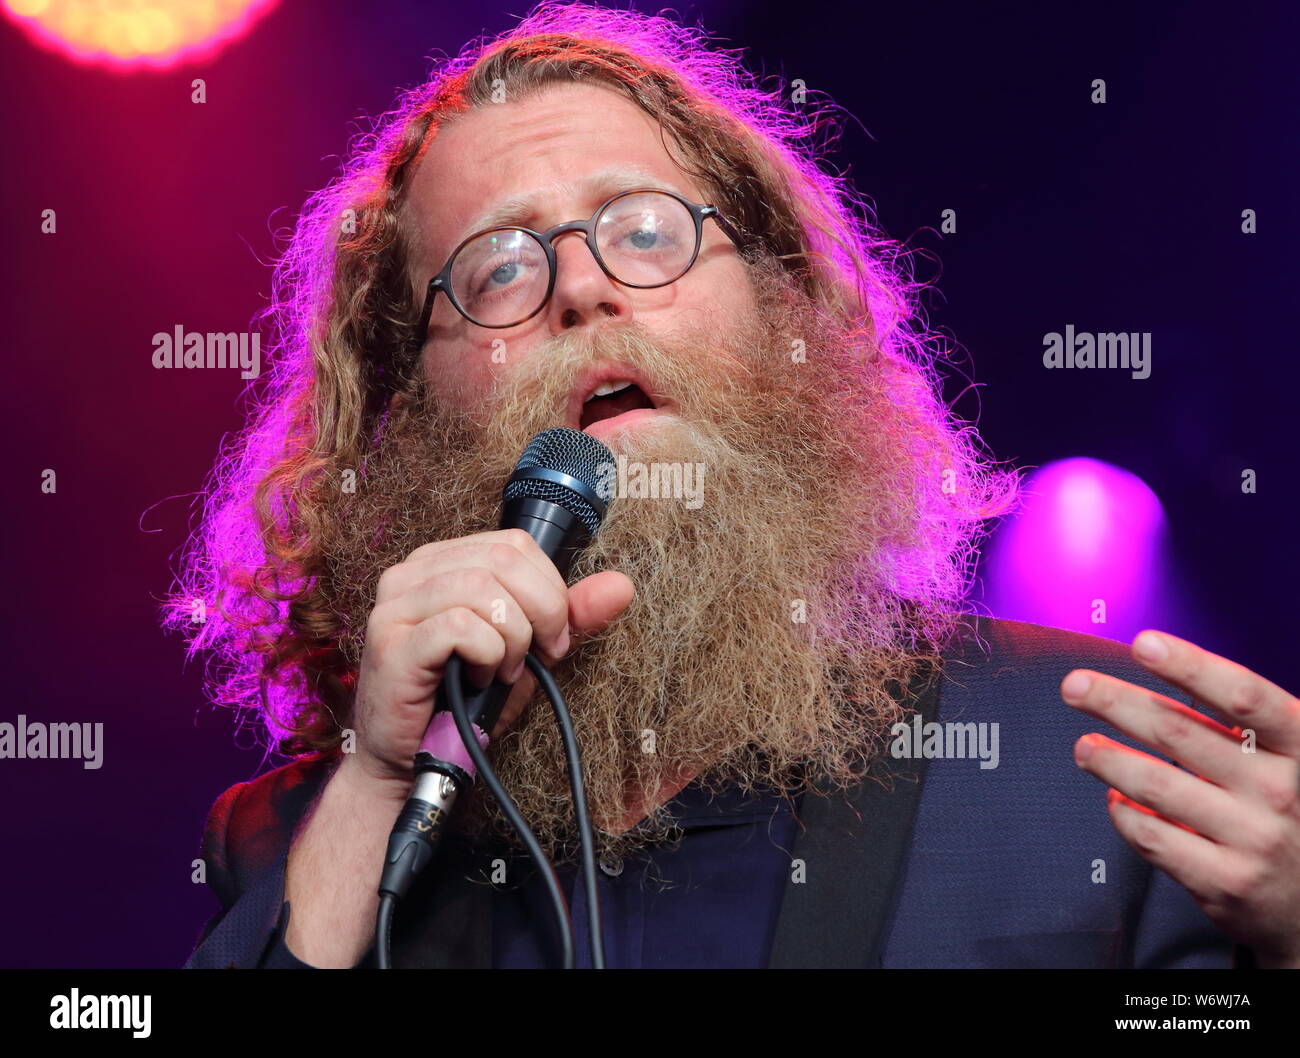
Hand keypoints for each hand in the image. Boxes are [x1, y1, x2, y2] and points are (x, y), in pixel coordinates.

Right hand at [345, 528, 633, 794]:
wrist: (415, 763)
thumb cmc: (464, 703)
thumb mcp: (527, 651)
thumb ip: (569, 616)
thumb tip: (621, 585)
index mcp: (441, 562)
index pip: (514, 544)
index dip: (548, 588)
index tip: (554, 635)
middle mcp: (411, 573)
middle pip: (502, 559)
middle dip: (541, 610)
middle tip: (540, 654)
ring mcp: (395, 605)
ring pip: (481, 588)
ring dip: (512, 637)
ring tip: (504, 671)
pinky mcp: (391, 642)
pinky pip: (460, 626)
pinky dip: (487, 655)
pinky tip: (479, 679)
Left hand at [1060, 630, 1299, 966]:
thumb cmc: (1297, 808)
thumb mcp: (1293, 756)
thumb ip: (1246, 720)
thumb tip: (1167, 666)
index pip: (1242, 695)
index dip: (1190, 666)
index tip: (1143, 644)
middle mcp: (1281, 791)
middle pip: (1178, 732)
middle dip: (1115, 702)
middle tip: (1075, 687)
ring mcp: (1253, 839)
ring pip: (1154, 784)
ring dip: (1108, 758)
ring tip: (1085, 747)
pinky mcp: (1225, 883)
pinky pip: (1151, 836)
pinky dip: (1123, 812)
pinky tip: (1116, 798)